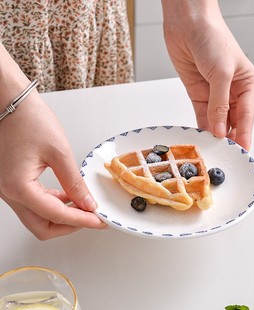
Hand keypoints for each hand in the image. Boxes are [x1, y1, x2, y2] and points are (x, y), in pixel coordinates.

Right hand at [0, 91, 106, 239]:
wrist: (10, 103)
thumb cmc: (29, 120)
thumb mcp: (59, 152)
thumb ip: (74, 182)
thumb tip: (87, 203)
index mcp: (19, 187)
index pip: (56, 215)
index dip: (81, 221)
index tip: (98, 221)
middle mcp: (9, 193)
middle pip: (42, 226)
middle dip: (69, 225)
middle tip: (91, 218)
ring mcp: (9, 189)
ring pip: (38, 217)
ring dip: (63, 216)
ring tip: (85, 207)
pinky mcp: (14, 182)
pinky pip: (35, 203)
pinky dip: (54, 204)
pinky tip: (69, 197)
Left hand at [162, 0, 253, 149]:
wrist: (187, 24)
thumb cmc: (212, 37)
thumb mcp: (222, 72)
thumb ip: (220, 103)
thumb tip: (218, 128)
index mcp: (246, 84)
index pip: (247, 116)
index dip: (244, 134)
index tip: (241, 151)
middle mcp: (231, 91)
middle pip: (232, 121)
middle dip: (228, 137)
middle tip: (225, 154)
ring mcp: (213, 93)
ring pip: (216, 120)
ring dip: (214, 134)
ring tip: (212, 149)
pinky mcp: (198, 93)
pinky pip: (201, 114)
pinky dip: (201, 126)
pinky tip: (201, 136)